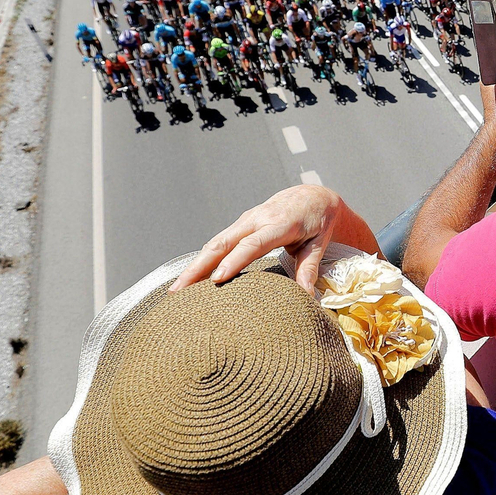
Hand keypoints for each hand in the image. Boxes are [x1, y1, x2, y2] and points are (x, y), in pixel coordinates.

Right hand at [171, 184, 364, 293]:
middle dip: (199, 266)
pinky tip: (190, 278)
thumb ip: (310, 268)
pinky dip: (202, 259)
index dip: (234, 261)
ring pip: (214, 242)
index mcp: (279, 224)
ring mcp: (245, 221)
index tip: (216, 279)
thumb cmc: (318, 223)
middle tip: (179, 290)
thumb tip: (307, 298)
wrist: (313, 196)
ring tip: (176, 290)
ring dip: (194, 265)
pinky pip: (218, 242)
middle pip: (222, 243)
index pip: (252, 244)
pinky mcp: (240, 225)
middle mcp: (257, 219)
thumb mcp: (320, 243)